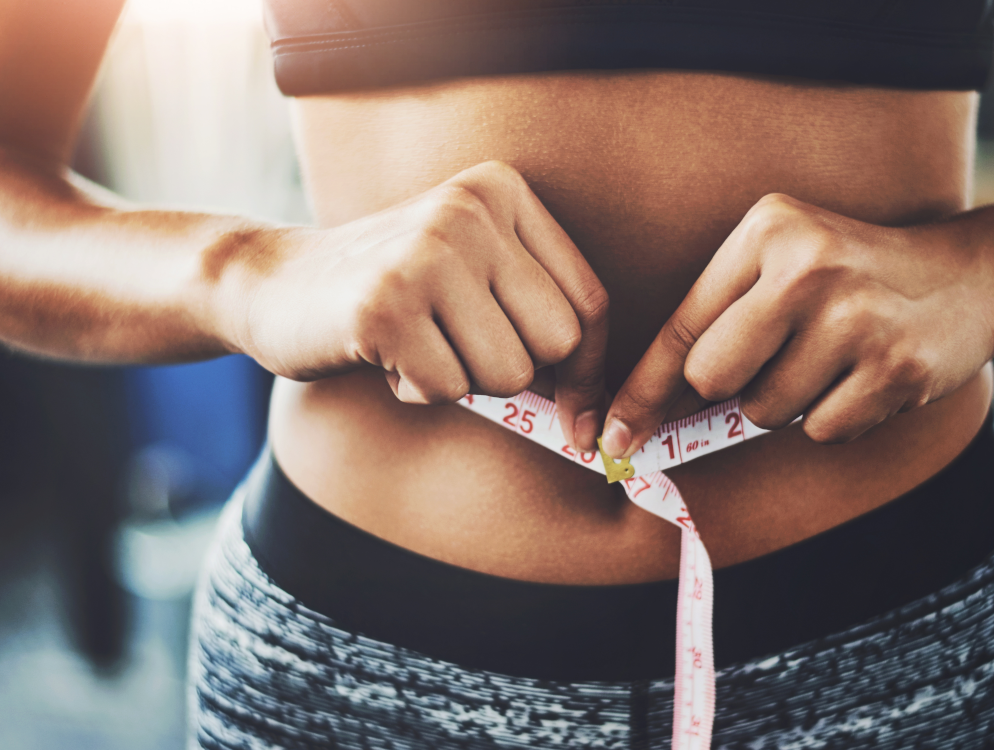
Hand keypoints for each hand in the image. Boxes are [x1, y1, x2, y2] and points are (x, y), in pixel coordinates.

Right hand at [226, 161, 608, 449]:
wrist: (272, 282)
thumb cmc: (392, 294)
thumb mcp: (472, 277)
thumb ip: (535, 319)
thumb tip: (594, 421)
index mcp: (502, 191)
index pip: (589, 301)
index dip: (588, 372)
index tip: (578, 418)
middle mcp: (471, 210)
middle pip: (558, 341)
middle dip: (515, 372)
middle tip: (459, 353)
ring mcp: (426, 253)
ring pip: (510, 372)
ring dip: (463, 382)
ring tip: (418, 346)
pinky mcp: (385, 305)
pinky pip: (449, 389)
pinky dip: (419, 391)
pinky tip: (386, 356)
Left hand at [601, 193, 993, 455]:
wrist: (968, 276)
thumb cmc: (854, 278)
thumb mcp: (786, 262)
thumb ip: (723, 320)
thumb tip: (648, 415)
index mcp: (769, 229)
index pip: (683, 325)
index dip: (642, 389)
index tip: (613, 434)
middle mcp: (808, 265)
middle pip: (713, 377)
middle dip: (733, 387)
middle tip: (779, 359)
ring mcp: (855, 317)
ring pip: (766, 410)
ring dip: (791, 401)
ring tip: (834, 357)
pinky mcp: (894, 368)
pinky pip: (821, 431)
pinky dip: (836, 416)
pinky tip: (866, 376)